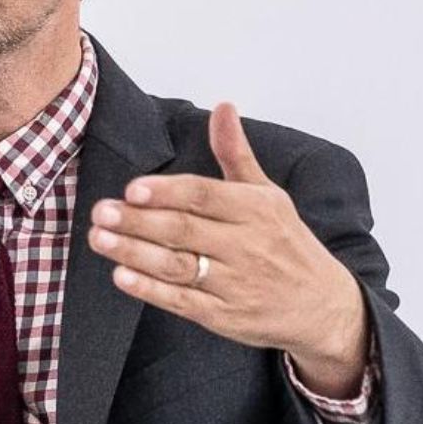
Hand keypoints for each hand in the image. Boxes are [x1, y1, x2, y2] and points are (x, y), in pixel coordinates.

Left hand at [85, 102, 370, 397]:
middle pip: (184, 230)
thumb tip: (222, 106)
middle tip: (101, 211)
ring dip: (134, 253)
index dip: (166, 192)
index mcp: (256, 210)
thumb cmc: (287, 243)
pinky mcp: (225, 317)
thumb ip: (236, 153)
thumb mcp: (268, 195)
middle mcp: (246, 246)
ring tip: (100, 239)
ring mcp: (235, 284)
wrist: (323, 306)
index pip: (204, 196)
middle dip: (138, 221)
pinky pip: (183, 302)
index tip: (132, 189)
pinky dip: (151, 290)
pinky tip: (122, 276)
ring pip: (178, 266)